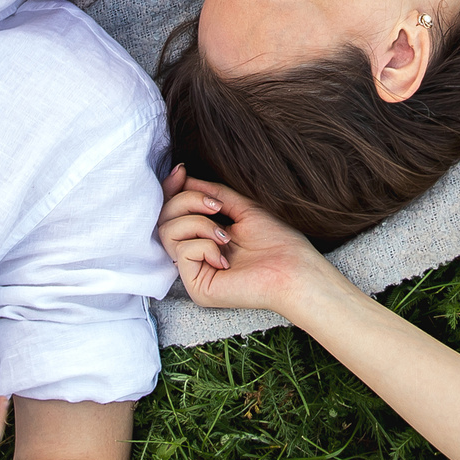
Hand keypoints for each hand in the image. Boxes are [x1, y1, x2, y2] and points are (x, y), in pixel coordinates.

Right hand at [156, 166, 334, 317]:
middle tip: (217, 206)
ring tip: (226, 235)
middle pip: (164, 219)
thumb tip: (184, 176)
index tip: (182, 171)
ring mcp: (194, 272)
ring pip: (168, 232)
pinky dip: (205, 246)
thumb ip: (212, 193)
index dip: (172, 189)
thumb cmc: (277, 241)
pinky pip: (182, 252)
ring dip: (199, 224)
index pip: (171, 212)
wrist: (295, 269)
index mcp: (204, 238)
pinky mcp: (196, 288)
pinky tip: (226, 258)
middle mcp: (195, 255)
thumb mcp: (241, 207)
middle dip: (188, 201)